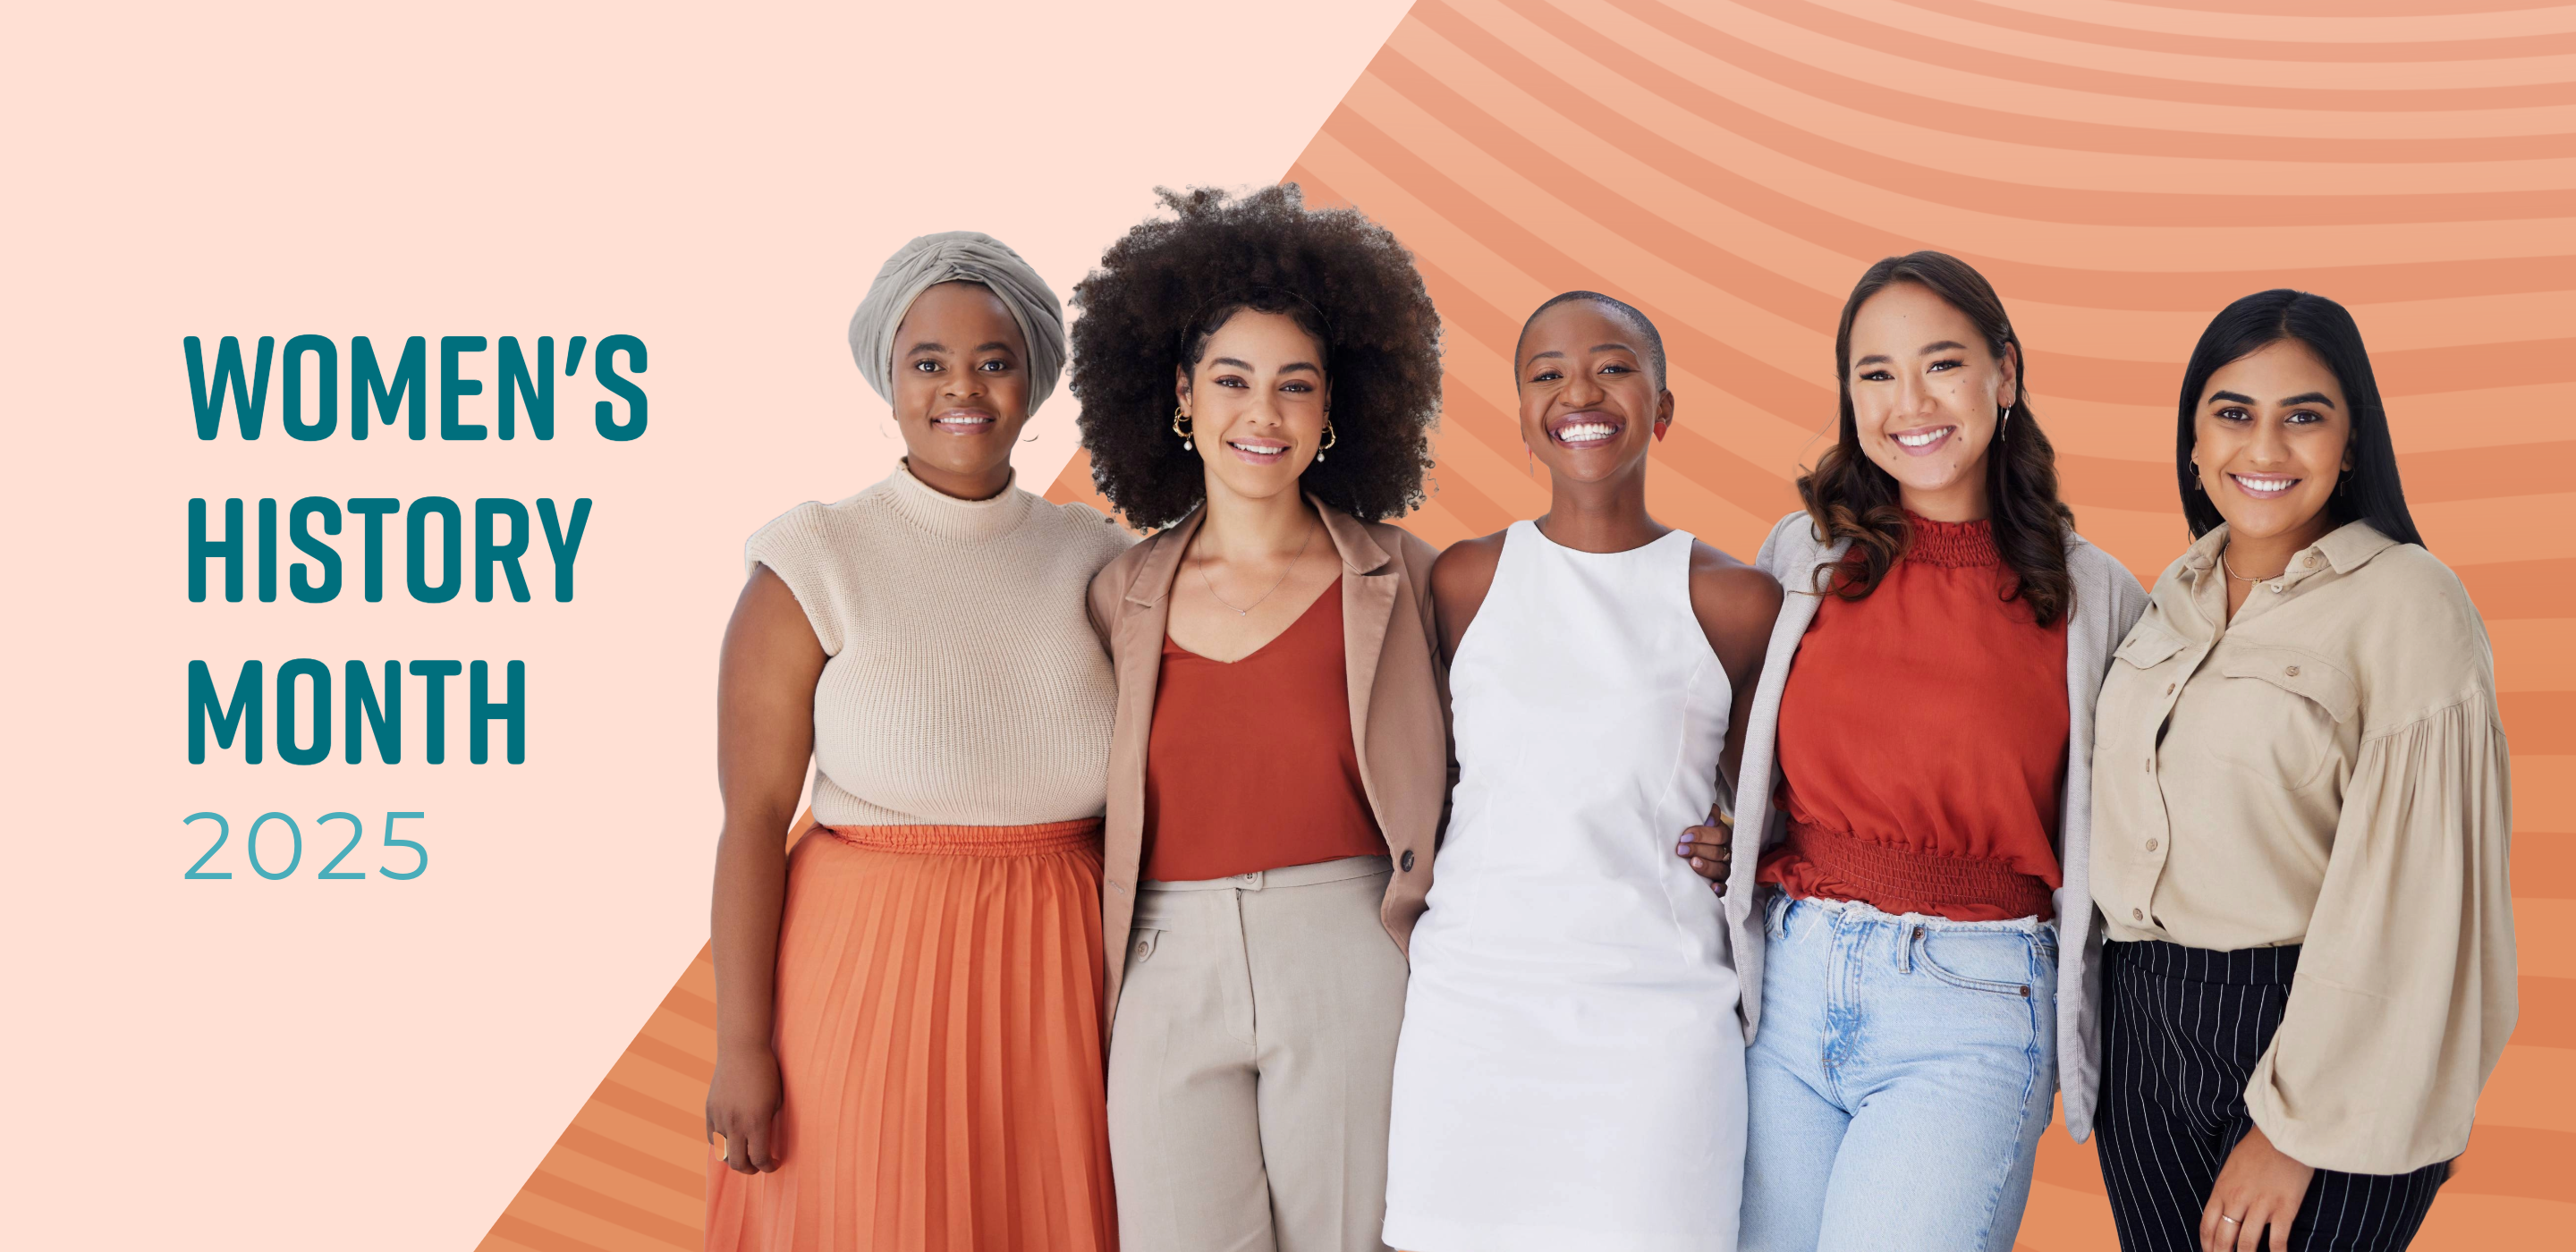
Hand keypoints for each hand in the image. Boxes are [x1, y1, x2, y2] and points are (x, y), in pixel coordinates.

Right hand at [706, 1047, 784, 1174]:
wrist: (742, 1051)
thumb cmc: (766, 1074)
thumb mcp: (776, 1101)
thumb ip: (767, 1125)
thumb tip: (764, 1144)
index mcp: (757, 1122)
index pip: (760, 1158)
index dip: (768, 1167)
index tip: (774, 1164)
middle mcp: (736, 1124)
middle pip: (738, 1164)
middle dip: (750, 1170)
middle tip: (759, 1165)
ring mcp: (720, 1118)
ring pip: (723, 1153)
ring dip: (734, 1158)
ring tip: (745, 1153)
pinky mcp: (709, 1111)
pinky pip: (712, 1138)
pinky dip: (722, 1144)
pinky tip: (732, 1139)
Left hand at [1677, 802, 1732, 893]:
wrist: (1679, 850)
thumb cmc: (1687, 834)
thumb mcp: (1694, 821)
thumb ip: (1703, 813)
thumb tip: (1709, 818)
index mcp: (1722, 835)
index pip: (1719, 835)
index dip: (1702, 835)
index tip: (1684, 837)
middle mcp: (1725, 852)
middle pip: (1718, 852)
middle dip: (1698, 850)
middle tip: (1681, 849)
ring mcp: (1723, 869)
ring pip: (1722, 870)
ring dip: (1707, 867)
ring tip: (1692, 864)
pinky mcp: (1719, 884)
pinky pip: (1724, 888)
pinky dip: (1720, 888)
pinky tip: (1712, 887)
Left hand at [2202, 1124, 2312, 1251]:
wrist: (2284, 1133)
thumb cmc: (2257, 1148)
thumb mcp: (2231, 1168)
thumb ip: (2226, 1191)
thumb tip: (2223, 1213)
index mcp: (2222, 1190)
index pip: (2208, 1226)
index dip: (2207, 1245)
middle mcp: (2238, 1200)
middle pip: (2224, 1239)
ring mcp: (2261, 1205)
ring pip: (2248, 1243)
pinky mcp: (2285, 1207)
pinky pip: (2278, 1240)